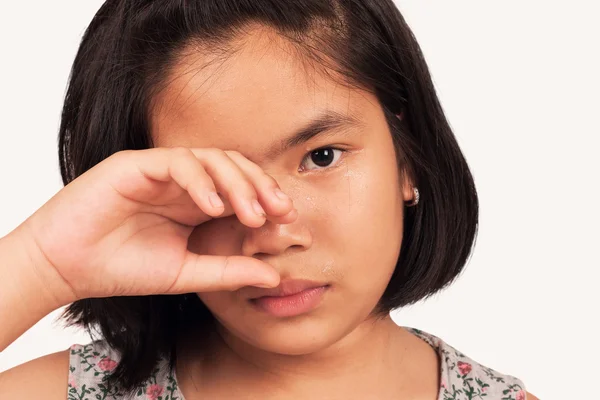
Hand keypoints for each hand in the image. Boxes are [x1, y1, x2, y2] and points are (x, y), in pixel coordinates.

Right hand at [14, 147, 295, 304]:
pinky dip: (200, 181)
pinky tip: (213, 207)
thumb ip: (229, 271)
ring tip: (252, 213)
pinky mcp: (137, 164)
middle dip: (262, 187)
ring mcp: (162, 171)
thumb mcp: (187, 273)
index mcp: (197, 203)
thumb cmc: (124, 268)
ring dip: (237, 183)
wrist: (69, 268)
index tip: (289, 222)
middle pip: (234, 168)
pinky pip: (178, 162)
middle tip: (282, 212)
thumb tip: (275, 277)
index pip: (242, 191)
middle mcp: (185, 183)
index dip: (268, 200)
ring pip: (212, 159)